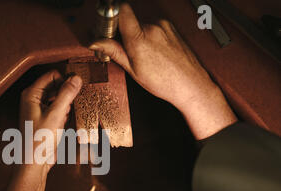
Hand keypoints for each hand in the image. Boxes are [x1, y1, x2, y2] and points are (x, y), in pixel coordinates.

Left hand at [2, 71, 81, 190]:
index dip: (66, 78)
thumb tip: (76, 78)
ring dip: (67, 104)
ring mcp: (39, 110)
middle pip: (55, 85)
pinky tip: (65, 122)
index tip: (79, 84)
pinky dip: (64, 113)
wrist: (33, 163)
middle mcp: (33, 100)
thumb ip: (66, 94)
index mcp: (31, 95)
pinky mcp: (45, 120)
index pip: (52, 75)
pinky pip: (58, 110)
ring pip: (58, 98)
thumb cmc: (38, 141)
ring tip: (69, 114)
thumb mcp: (56, 115)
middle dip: (67, 92)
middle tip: (78, 99)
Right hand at [89, 2, 236, 139]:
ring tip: (142, 55)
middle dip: (123, 33)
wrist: (190, 84)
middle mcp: (153, 27)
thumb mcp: (133, 70)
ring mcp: (164, 26)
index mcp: (140, 38)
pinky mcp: (171, 27)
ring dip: (137, 36)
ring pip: (141, 24)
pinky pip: (152, 27)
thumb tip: (96, 42)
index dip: (111, 15)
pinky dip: (148, 37)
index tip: (106, 26)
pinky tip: (153, 53)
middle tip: (124, 50)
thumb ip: (114, 51)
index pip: (121, 10)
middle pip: (129, 20)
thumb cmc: (165, 82)